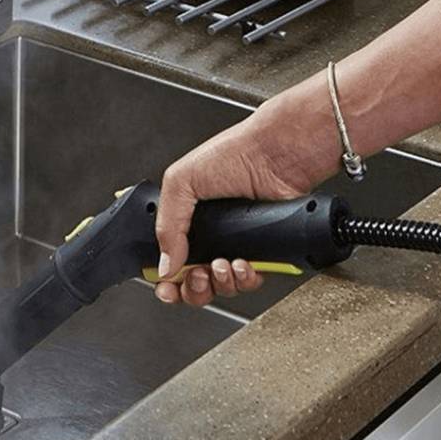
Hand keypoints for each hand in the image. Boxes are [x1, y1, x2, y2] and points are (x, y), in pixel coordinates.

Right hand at [152, 84, 336, 306]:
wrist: (276, 156)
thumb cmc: (235, 153)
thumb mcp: (182, 180)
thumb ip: (167, 225)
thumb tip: (164, 265)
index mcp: (188, 216)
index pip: (170, 258)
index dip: (167, 279)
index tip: (165, 287)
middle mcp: (212, 233)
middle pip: (195, 281)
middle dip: (192, 287)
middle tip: (196, 274)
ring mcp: (237, 243)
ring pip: (222, 285)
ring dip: (219, 282)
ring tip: (221, 265)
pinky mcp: (263, 251)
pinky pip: (249, 280)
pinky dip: (244, 278)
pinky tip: (243, 264)